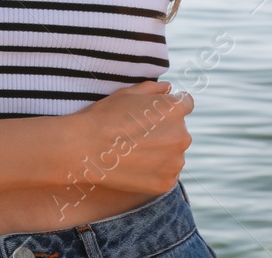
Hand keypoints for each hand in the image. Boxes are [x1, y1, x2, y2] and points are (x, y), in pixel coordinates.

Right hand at [65, 81, 193, 195]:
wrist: (85, 148)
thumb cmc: (104, 116)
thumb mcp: (127, 94)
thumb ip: (153, 88)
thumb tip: (169, 88)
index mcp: (175, 109)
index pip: (185, 103)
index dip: (169, 107)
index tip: (155, 114)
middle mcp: (182, 135)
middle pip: (180, 131)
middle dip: (165, 131)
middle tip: (137, 134)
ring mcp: (176, 161)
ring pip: (174, 154)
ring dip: (161, 153)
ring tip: (133, 152)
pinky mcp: (167, 182)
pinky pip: (166, 174)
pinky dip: (154, 172)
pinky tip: (134, 166)